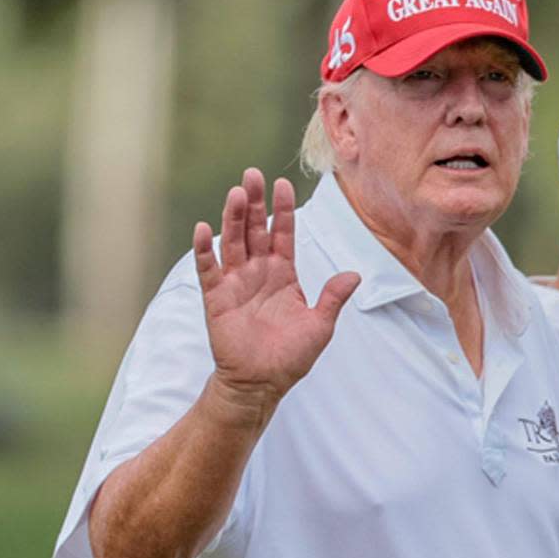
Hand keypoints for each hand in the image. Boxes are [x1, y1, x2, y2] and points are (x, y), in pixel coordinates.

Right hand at [193, 168, 360, 406]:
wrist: (261, 384)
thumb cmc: (291, 357)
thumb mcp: (320, 325)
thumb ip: (333, 298)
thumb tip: (354, 274)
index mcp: (283, 275)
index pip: (283, 234)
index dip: (283, 210)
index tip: (283, 184)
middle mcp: (258, 273)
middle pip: (255, 230)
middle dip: (254, 202)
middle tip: (253, 174)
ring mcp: (235, 283)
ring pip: (233, 242)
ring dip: (232, 218)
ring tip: (235, 193)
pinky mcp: (216, 299)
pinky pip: (208, 270)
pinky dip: (204, 250)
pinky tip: (203, 229)